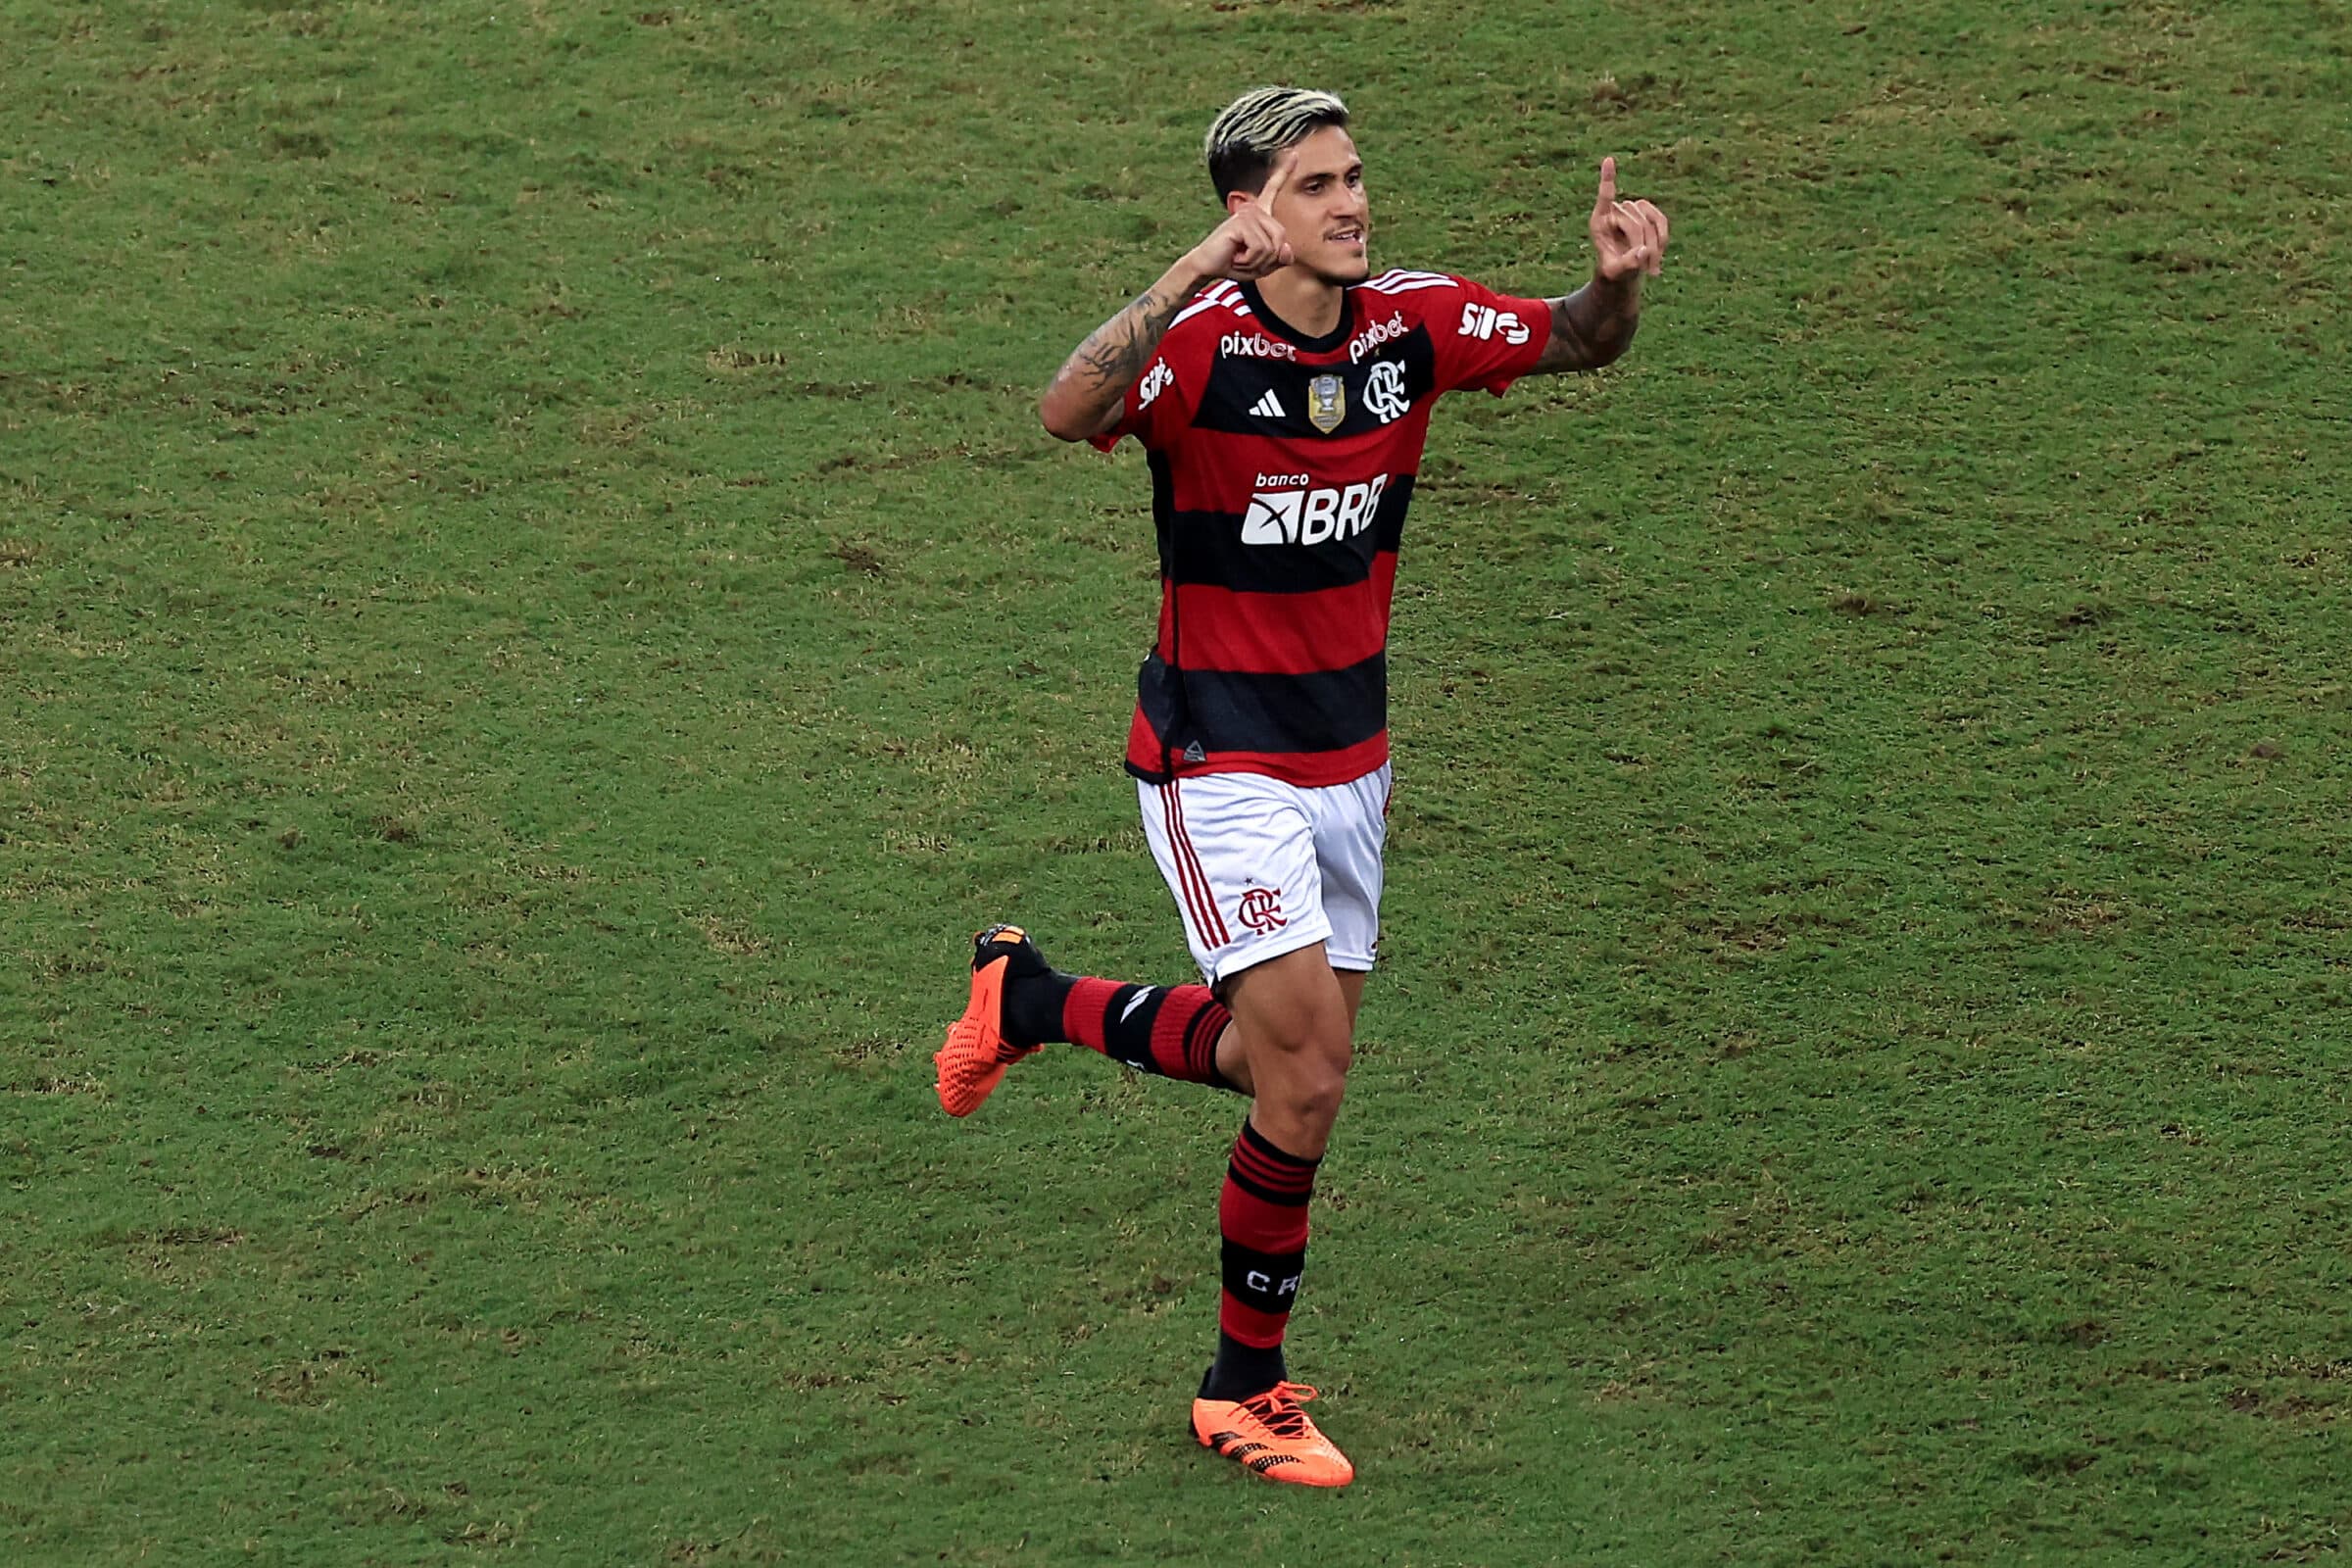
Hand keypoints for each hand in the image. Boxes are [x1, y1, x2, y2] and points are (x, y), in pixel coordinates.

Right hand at [1187, 150, 1299, 280]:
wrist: (1206, 267)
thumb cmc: (1233, 263)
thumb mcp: (1263, 263)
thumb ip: (1279, 257)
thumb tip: (1286, 249)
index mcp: (1259, 213)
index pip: (1273, 189)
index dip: (1284, 172)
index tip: (1294, 153)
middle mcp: (1253, 208)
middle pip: (1281, 239)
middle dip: (1267, 260)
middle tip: (1245, 259)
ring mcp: (1247, 213)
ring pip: (1271, 247)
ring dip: (1257, 262)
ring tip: (1239, 257)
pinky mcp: (1241, 222)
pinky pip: (1259, 248)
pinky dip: (1249, 261)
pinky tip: (1235, 256)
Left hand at [1589, 156, 1667, 281]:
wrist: (1624, 270)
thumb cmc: (1614, 270)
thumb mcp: (1616, 272)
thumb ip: (1627, 263)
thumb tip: (1644, 251)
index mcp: (1598, 222)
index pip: (1605, 197)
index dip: (1608, 179)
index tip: (1608, 160)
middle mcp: (1614, 211)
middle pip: (1634, 223)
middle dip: (1642, 247)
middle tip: (1645, 269)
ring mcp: (1631, 210)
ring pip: (1649, 223)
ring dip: (1655, 246)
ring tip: (1651, 267)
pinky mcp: (1647, 212)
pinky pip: (1661, 221)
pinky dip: (1663, 238)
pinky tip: (1658, 254)